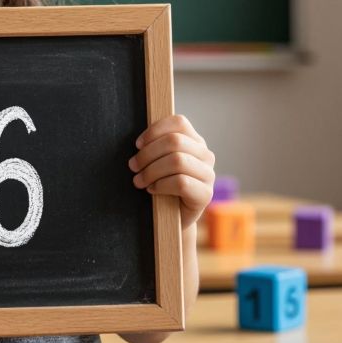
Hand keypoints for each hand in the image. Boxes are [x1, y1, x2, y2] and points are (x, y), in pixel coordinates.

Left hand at [128, 114, 214, 229]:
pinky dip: (161, 185)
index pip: (179, 122)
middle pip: (174, 141)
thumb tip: (140, 142)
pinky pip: (181, 182)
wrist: (172, 220)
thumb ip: (157, 146)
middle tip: (133, 166)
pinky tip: (152, 190)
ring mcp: (208, 174)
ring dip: (151, 170)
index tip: (138, 144)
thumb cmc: (162, 185)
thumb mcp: (159, 161)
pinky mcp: (206, 194)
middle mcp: (205, 155)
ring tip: (139, 180)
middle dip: (148, 153)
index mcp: (195, 141)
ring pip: (177, 161)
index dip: (155, 130)